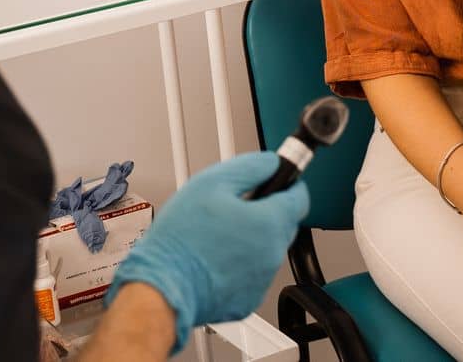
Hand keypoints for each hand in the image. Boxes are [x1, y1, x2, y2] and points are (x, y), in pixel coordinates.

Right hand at [107, 153, 308, 351]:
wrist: (162, 288)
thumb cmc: (181, 239)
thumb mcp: (211, 183)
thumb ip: (250, 167)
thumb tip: (271, 163)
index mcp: (269, 223)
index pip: (300, 198)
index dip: (289, 184)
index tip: (278, 180)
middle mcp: (272, 254)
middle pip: (284, 223)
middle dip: (265, 212)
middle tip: (234, 208)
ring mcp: (261, 280)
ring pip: (267, 249)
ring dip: (252, 238)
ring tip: (217, 235)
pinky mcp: (248, 298)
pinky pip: (253, 273)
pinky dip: (240, 264)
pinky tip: (214, 258)